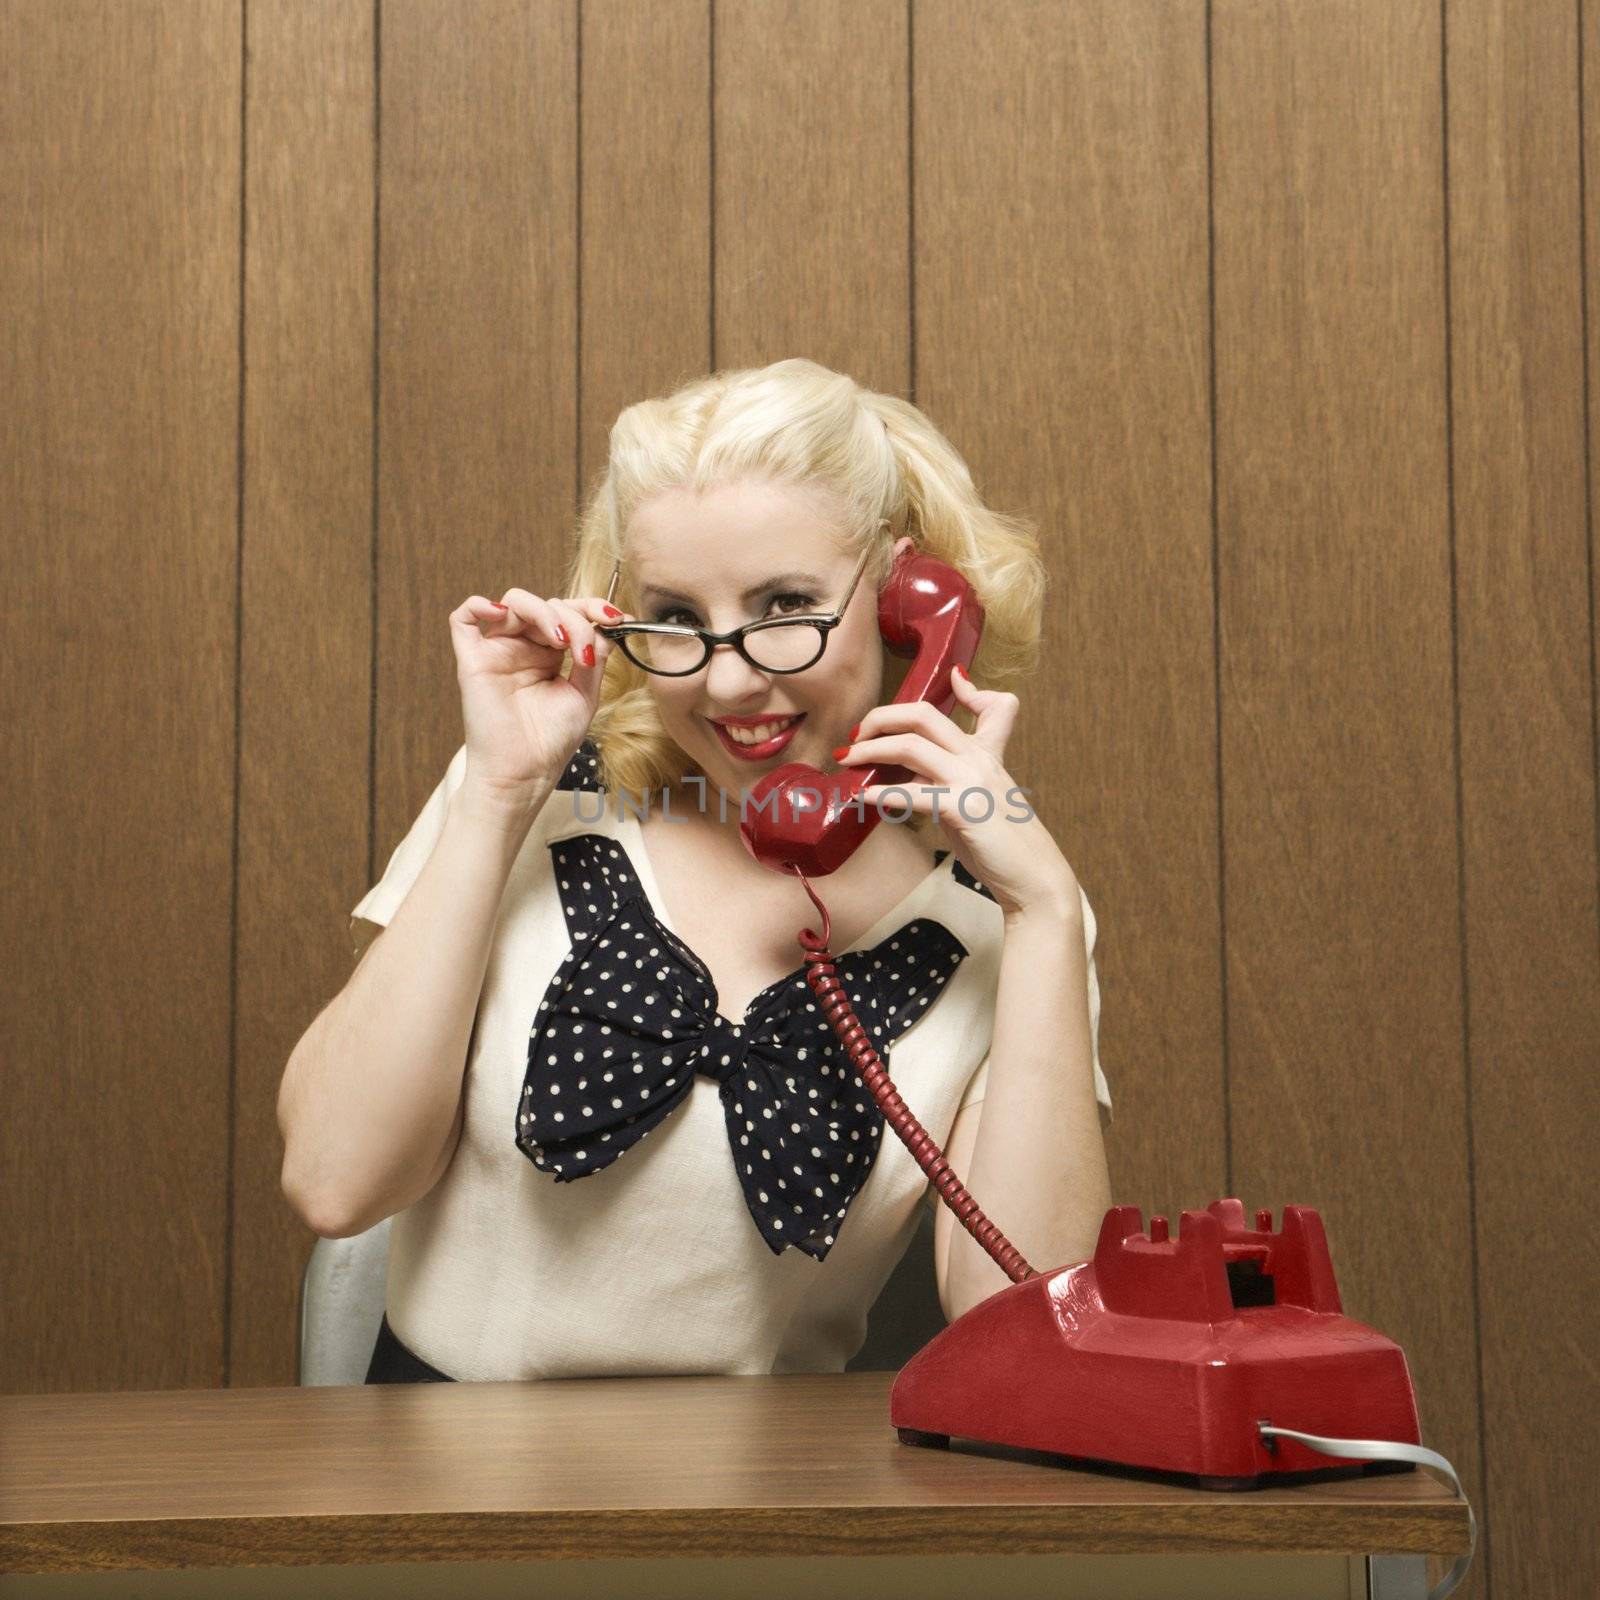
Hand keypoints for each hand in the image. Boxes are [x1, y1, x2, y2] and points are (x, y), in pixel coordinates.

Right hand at [450, 587, 632, 800]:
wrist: (525, 774)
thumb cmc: (551, 741)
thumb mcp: (585, 694)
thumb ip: (595, 657)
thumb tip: (607, 626)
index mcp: (550, 654)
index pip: (569, 613)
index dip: (593, 607)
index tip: (617, 618)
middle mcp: (524, 647)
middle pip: (547, 605)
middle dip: (574, 618)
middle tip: (585, 649)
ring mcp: (497, 651)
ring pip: (515, 602)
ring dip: (544, 612)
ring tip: (561, 641)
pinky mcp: (472, 660)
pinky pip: (463, 618)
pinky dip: (479, 605)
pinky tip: (501, 613)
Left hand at [837, 665, 1077, 919]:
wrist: (1034, 877)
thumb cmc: (1001, 844)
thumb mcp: (981, 800)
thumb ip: (950, 779)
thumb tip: (909, 774)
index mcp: (989, 754)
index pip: (994, 706)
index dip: (970, 690)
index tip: (952, 680)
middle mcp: (980, 759)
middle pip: (924, 715)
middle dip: (881, 718)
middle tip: (856, 735)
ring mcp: (971, 781)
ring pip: (910, 746)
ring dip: (870, 749)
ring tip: (848, 760)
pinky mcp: (963, 810)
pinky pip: (910, 793)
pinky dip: (879, 793)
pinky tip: (861, 797)